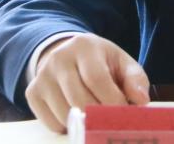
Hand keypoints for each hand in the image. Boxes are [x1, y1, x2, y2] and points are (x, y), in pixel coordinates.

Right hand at [25, 33, 149, 132]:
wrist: (67, 54)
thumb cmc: (101, 62)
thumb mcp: (121, 62)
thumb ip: (135, 79)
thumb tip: (142, 101)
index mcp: (84, 46)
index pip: (96, 78)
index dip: (111, 101)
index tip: (124, 114)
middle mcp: (59, 59)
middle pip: (78, 99)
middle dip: (99, 116)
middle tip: (111, 122)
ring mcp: (42, 76)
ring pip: (64, 114)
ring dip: (84, 124)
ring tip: (96, 117)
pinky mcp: (32, 93)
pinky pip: (51, 122)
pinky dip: (68, 128)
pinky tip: (78, 116)